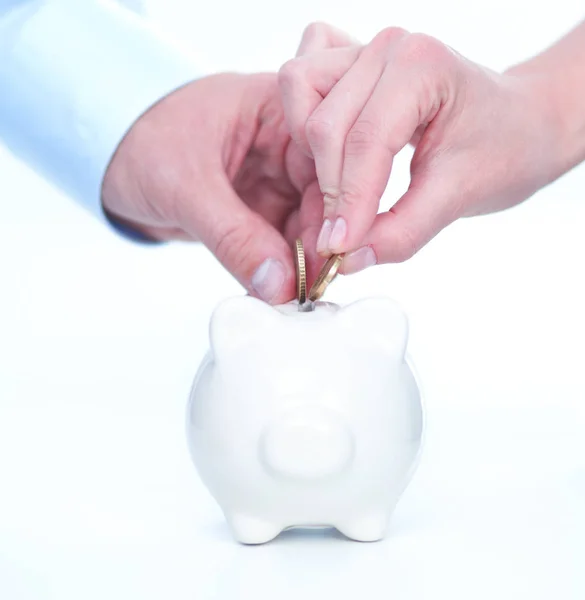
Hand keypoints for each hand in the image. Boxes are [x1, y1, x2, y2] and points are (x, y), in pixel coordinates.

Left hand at [102, 73, 323, 303]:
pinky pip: (283, 242)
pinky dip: (281, 269)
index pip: (328, 158)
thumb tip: (280, 284)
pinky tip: (278, 292)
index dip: (337, 207)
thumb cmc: (141, 140)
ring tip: (295, 297)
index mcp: (279, 110)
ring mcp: (276, 178)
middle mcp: (287, 143)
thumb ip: (234, 236)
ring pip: (308, 226)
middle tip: (312, 287)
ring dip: (302, 262)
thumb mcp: (186, 186)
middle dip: (320, 243)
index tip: (333, 254)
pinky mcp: (262, 208)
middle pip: (325, 196)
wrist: (109, 157)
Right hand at [278, 23, 565, 272]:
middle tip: (341, 236)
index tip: (338, 249)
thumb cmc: (504, 148)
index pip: (365, 142)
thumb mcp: (459, 196)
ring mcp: (365, 51)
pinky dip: (302, 124)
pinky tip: (331, 155)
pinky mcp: (351, 64)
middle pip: (323, 124)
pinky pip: (301, 86)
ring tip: (341, 192)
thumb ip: (401, 232)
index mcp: (422, 66)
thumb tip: (347, 259)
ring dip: (311, 156)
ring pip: (301, 99)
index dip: (347, 203)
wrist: (519, 124)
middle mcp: (389, 48)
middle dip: (329, 189)